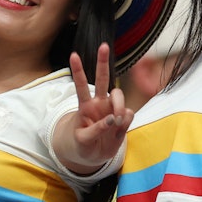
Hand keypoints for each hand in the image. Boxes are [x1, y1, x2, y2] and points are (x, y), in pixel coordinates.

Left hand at [68, 43, 132, 166]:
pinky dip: (125, 121)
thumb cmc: (83, 145)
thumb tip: (113, 118)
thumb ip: (96, 129)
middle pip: (102, 78)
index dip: (78, 70)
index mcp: (84, 106)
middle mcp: (99, 103)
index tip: (73, 54)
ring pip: (119, 94)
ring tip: (116, 119)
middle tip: (103, 45)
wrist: (93, 156)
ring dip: (119, 103)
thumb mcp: (83, 141)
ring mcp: (112, 109)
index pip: (80, 85)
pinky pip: (129, 114)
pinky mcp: (123, 118)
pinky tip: (118, 129)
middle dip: (102, 62)